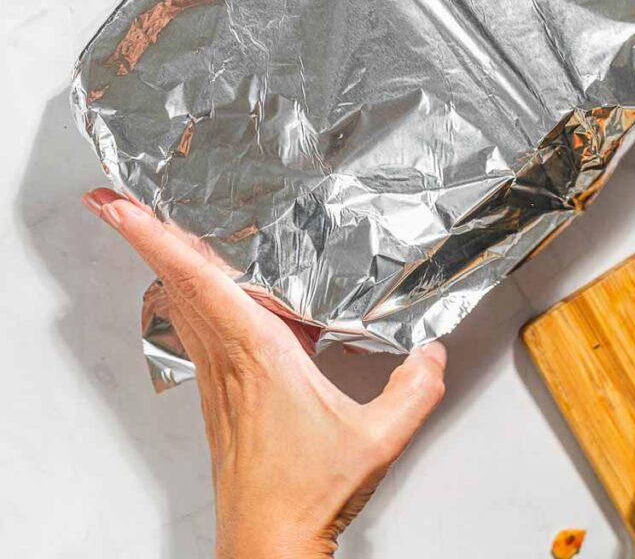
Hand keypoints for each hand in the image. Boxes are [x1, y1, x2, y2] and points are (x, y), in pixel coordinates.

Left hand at [83, 188, 446, 558]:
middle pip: (177, 284)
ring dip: (160, 263)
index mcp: (258, 354)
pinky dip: (186, 295)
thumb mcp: (378, 439)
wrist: (269, 545)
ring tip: (146, 227)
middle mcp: (228, 359)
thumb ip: (414, 388)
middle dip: (142, 237)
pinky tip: (199, 290)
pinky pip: (196, 328)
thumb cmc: (307, 494)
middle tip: (114, 198)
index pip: (200, 283)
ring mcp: (218, 378)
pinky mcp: (220, 395)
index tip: (121, 208)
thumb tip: (432, 352)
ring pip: (182, 304)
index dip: (157, 240)